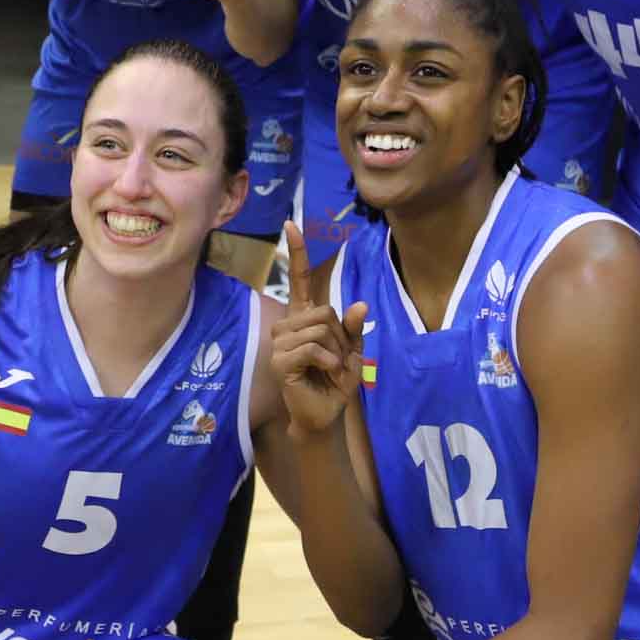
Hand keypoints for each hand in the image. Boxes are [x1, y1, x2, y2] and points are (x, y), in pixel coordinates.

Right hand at [270, 220, 367, 437]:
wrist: (324, 414)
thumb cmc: (335, 381)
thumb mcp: (352, 352)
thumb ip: (354, 328)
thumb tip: (360, 304)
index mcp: (305, 318)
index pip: (302, 280)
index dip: (298, 253)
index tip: (293, 224)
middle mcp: (288, 326)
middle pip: (324, 310)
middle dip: (340, 336)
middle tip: (335, 359)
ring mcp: (280, 343)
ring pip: (319, 329)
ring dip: (334, 351)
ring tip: (328, 369)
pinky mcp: (279, 361)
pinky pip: (312, 347)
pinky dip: (328, 361)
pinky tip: (325, 374)